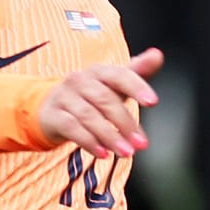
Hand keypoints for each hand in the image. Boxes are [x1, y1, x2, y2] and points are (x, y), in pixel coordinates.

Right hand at [38, 48, 161, 159]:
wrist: (51, 109)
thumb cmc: (89, 97)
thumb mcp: (113, 86)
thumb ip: (136, 72)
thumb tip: (157, 56)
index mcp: (99, 71)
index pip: (119, 75)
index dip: (136, 87)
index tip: (153, 102)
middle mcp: (79, 80)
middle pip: (104, 99)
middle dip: (125, 122)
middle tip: (140, 143)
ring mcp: (64, 97)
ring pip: (88, 116)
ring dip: (109, 136)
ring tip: (126, 152)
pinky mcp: (53, 116)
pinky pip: (72, 128)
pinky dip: (89, 142)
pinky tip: (103, 153)